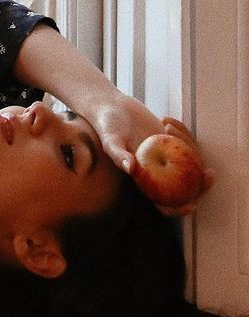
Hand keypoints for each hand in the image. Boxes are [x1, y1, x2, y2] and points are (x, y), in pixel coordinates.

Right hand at [89, 95, 213, 215]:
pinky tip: (165, 119)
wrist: (112, 108)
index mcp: (144, 181)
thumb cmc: (107, 126)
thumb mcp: (109, 140)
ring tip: (166, 124)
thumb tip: (129, 168)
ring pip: (190, 161)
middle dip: (202, 184)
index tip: (191, 205)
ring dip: (187, 143)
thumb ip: (117, 154)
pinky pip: (186, 141)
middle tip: (209, 173)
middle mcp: (159, 171)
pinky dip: (181, 130)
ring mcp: (169, 156)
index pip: (164, 203)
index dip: (179, 209)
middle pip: (187, 187)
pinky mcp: (173, 140)